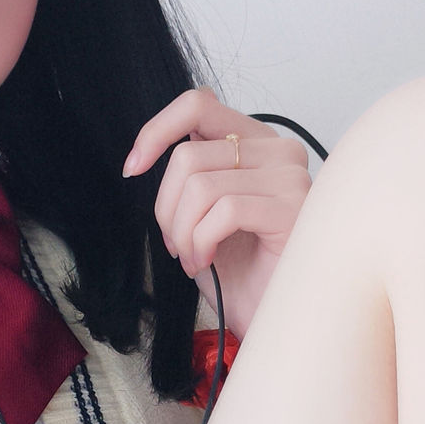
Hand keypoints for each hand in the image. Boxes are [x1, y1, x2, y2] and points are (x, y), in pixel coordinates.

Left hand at [123, 88, 310, 337]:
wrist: (275, 319)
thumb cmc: (241, 272)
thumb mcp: (203, 213)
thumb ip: (191, 173)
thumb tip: (148, 151)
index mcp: (257, 143)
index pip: (198, 103)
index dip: (156, 131)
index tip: (133, 169)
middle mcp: (279, 151)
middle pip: (188, 154)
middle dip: (165, 207)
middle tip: (176, 245)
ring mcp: (290, 177)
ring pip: (200, 185)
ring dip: (182, 231)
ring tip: (192, 258)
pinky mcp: (292, 209)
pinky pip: (223, 210)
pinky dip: (201, 241)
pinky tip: (206, 262)